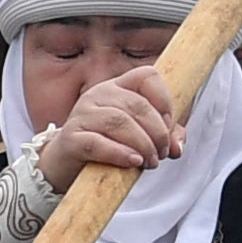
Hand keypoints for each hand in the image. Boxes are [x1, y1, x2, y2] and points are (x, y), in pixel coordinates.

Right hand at [36, 64, 192, 188]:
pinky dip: (119, 153)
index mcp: (117, 87)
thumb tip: (177, 147)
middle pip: (137, 105)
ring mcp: (81, 115)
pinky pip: (97, 143)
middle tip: (160, 154)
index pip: (147, 75)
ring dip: (142, 144)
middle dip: (157, 132)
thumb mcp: (138, 138)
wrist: (64, 167)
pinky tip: (132, 162)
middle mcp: (98, 94)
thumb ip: (162, 137)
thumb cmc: (105, 148)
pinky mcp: (70, 139)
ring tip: (148, 162)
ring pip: (119, 122)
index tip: (169, 125)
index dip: (165, 99)